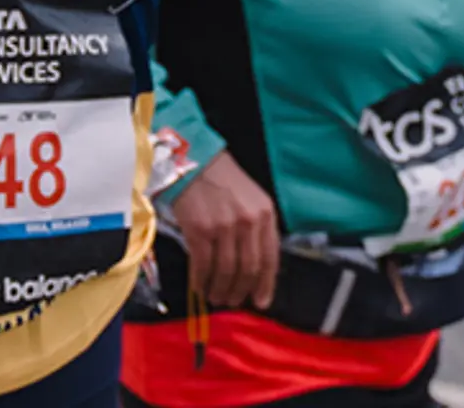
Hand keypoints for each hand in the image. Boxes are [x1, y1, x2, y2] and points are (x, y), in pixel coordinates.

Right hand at [170, 155, 281, 310]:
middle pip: (248, 269)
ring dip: (221, 289)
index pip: (270, 258)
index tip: (261, 301)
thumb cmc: (223, 182)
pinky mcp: (199, 230)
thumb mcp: (251, 200)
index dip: (266, 285)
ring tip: (216, 297)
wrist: (194, 163)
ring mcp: (223, 226)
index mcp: (265, 214)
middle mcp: (248, 221)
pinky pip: (202, 265)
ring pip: (226, 271)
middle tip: (233, 301)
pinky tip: (199, 286)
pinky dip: (201, 280)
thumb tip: (255, 269)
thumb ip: (257, 230)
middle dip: (241, 291)